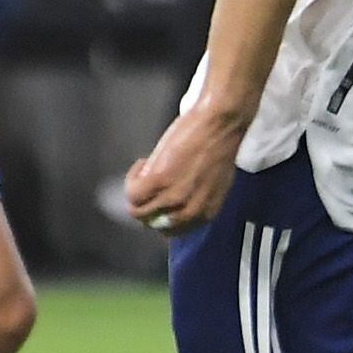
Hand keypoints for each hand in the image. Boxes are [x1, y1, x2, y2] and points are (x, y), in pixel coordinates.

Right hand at [123, 99, 247, 234]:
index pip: (172, 230)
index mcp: (205, 213)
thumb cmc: (219, 144)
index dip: (161, 212)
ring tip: (145, 171)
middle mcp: (189, 211)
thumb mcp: (214, 183)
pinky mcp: (158, 180)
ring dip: (136, 191)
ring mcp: (173, 197)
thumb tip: (178, 201)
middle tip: (147, 185)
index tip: (159, 197)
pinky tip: (143, 163)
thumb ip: (197, 198)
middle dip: (145, 205)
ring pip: (137, 210)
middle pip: (152, 223)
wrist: (219, 123)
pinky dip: (132, 178)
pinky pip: (133, 192)